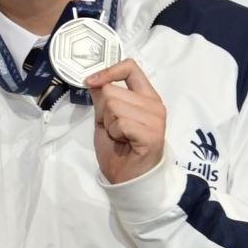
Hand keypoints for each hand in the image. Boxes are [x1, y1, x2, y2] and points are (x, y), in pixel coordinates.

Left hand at [90, 59, 167, 185]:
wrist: (128, 179)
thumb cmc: (119, 150)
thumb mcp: (105, 120)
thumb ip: (103, 100)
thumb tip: (93, 80)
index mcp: (146, 96)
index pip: (130, 68)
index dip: (108, 71)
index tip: (91, 81)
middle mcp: (154, 104)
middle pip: (112, 91)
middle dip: (103, 112)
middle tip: (113, 129)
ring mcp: (156, 118)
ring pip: (114, 106)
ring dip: (109, 124)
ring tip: (120, 137)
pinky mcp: (152, 133)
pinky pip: (121, 123)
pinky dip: (115, 133)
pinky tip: (124, 142)